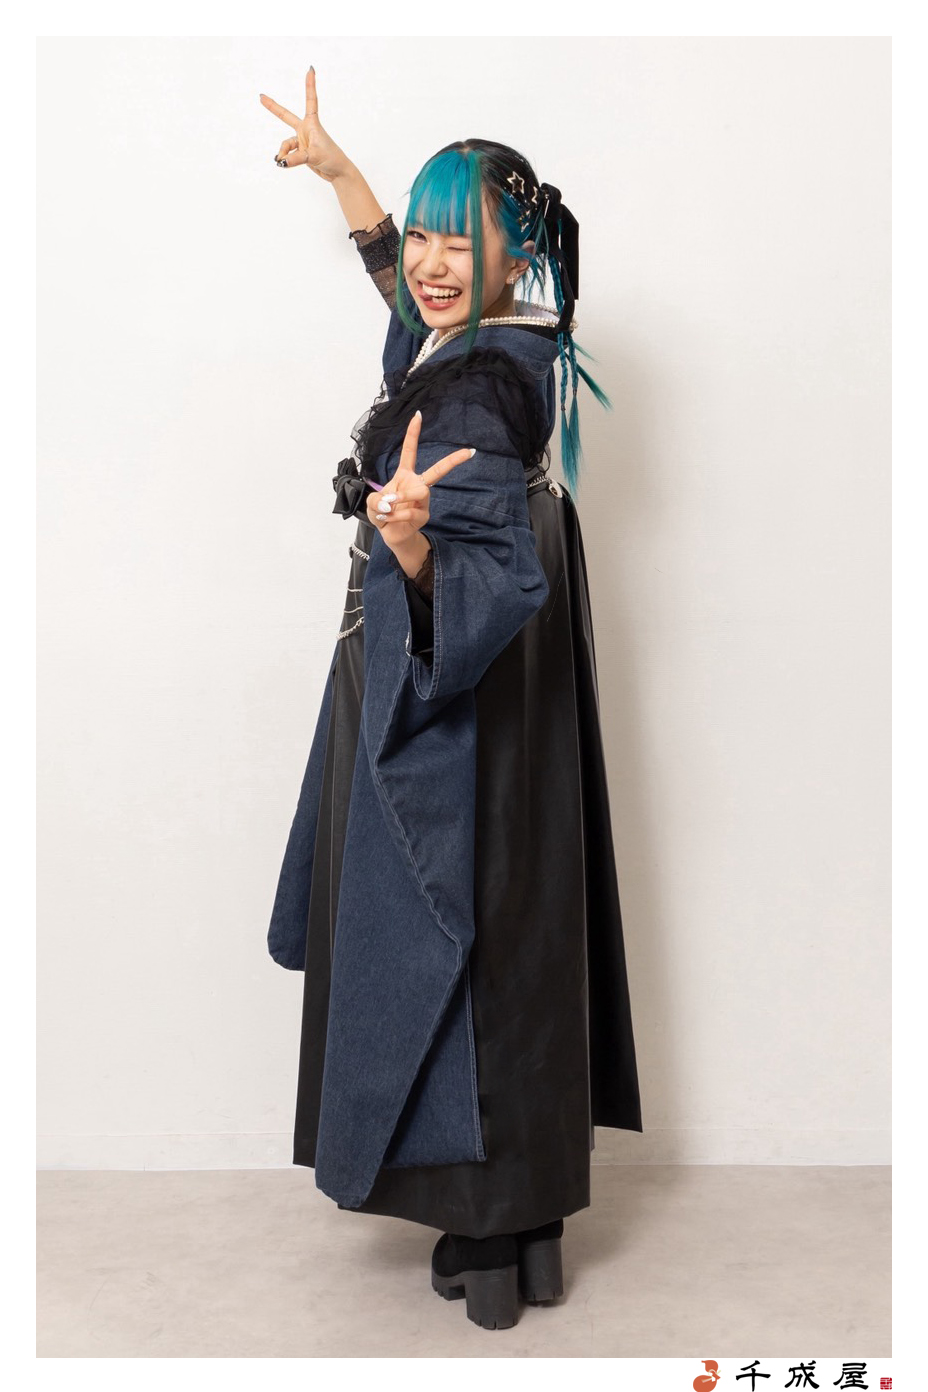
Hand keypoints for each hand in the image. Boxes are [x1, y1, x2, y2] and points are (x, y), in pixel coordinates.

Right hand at [260, 68, 350, 181]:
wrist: (337, 172)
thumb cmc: (332, 158)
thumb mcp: (313, 156)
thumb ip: (296, 158)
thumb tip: (281, 160)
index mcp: (312, 124)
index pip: (311, 100)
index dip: (310, 85)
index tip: (310, 69)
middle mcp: (305, 129)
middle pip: (286, 116)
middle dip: (273, 108)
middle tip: (261, 97)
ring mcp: (302, 140)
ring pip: (286, 144)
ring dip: (284, 152)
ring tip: (283, 162)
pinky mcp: (301, 152)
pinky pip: (288, 155)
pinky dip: (286, 160)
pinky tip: (284, 164)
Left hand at [366, 412, 475, 551]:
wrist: (389, 534)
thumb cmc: (382, 513)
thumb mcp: (372, 503)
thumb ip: (376, 499)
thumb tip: (389, 502)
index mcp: (405, 475)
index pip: (410, 451)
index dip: (413, 433)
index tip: (418, 415)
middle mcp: (417, 484)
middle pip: (438, 470)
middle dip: (454, 460)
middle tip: (468, 453)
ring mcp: (423, 500)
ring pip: (420, 491)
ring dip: (401, 497)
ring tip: (387, 506)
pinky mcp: (424, 515)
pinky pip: (410, 512)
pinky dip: (394, 516)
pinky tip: (387, 518)